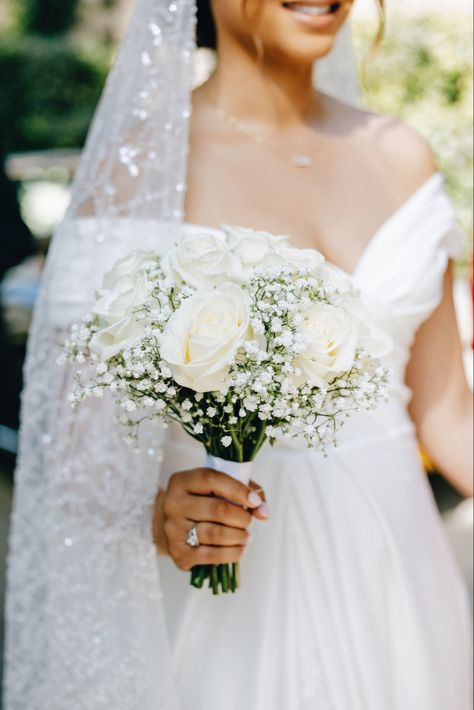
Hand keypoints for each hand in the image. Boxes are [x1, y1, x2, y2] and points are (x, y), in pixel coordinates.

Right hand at [152, 467, 269, 570]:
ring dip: (239, 536)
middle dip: (241, 517)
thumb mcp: (221, 487)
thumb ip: (247, 491)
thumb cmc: (204, 502)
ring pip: (215, 534)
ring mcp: (173, 529)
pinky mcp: (178, 552)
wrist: (175, 527)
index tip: (255, 501)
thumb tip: (264, 512)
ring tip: (246, 535)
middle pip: (217, 509)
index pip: (212, 479)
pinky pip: (211, 555)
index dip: (238, 490)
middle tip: (249, 521)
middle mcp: (172, 503)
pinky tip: (240, 549)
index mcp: (181, 481)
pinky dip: (232, 553)